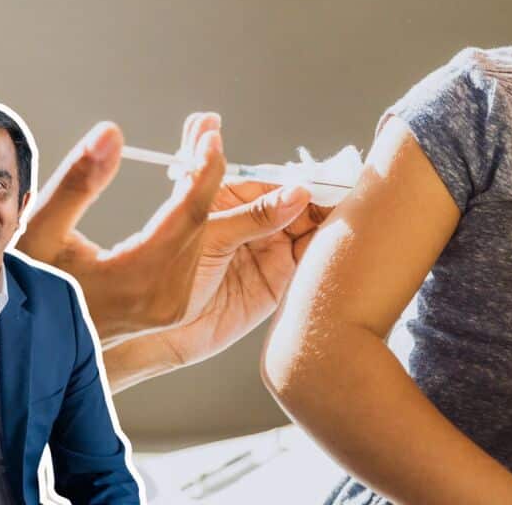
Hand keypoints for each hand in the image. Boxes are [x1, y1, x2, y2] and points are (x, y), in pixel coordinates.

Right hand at [17, 113, 227, 339]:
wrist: (27, 341)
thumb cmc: (26, 285)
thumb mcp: (41, 230)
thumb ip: (77, 181)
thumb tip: (111, 133)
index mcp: (136, 278)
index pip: (187, 214)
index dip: (204, 170)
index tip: (211, 133)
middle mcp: (165, 297)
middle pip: (201, 222)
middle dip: (207, 169)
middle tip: (206, 127)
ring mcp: (172, 305)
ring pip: (202, 236)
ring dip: (203, 188)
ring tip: (198, 143)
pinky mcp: (171, 306)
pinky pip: (194, 250)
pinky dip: (194, 213)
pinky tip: (187, 181)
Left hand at [102, 179, 330, 389]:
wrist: (158, 331)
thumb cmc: (166, 275)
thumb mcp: (212, 234)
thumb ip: (255, 214)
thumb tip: (298, 192)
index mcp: (231, 199)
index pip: (277, 183)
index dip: (303, 183)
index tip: (331, 181)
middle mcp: (253, 223)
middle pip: (299, 205)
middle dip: (323, 203)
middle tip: (351, 202)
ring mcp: (267, 251)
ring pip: (308, 232)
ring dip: (329, 227)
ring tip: (353, 223)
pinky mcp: (278, 282)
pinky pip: (308, 263)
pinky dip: (326, 255)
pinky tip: (342, 248)